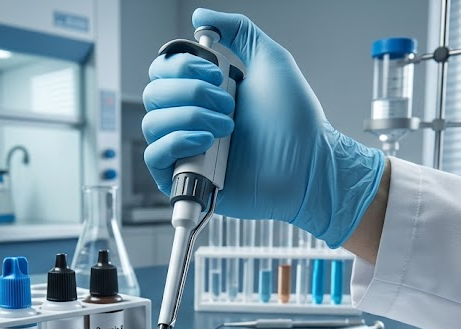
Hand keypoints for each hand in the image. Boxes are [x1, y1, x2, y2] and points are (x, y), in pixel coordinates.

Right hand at [142, 8, 386, 246]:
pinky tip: (206, 142)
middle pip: (153, 94)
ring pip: (152, 123)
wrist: (308, 163)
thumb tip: (200, 16)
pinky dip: (176, 142)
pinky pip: (154, 157)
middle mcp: (192, 119)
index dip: (181, 67)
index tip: (216, 73)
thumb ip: (238, 30)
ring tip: (227, 127)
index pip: (162, 72)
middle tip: (229, 104)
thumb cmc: (296, 120)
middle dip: (191, 93)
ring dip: (190, 117)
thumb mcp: (270, 59)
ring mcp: (188, 149)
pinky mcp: (186, 179)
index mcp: (205, 92)